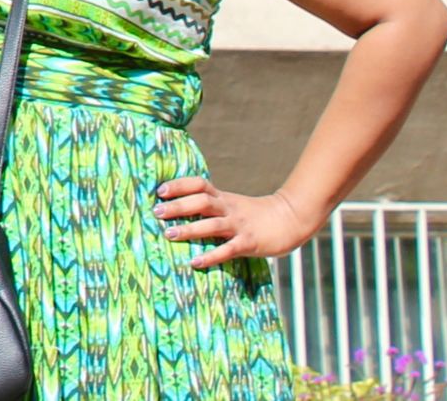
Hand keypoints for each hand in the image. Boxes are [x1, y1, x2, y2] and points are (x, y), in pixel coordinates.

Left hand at [156, 174, 312, 267]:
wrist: (289, 219)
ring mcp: (239, 226)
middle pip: (201, 201)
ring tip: (169, 234)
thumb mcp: (231, 205)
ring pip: (212, 225)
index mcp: (223, 198)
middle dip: (178, 206)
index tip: (160, 191)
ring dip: (190, 229)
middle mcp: (229, 209)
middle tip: (157, 212)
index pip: (199, 184)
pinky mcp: (249, 243)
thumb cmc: (254, 214)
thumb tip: (180, 210)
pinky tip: (195, 262)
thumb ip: (211, 206)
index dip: (179, 185)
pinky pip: (228, 250)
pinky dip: (211, 256)